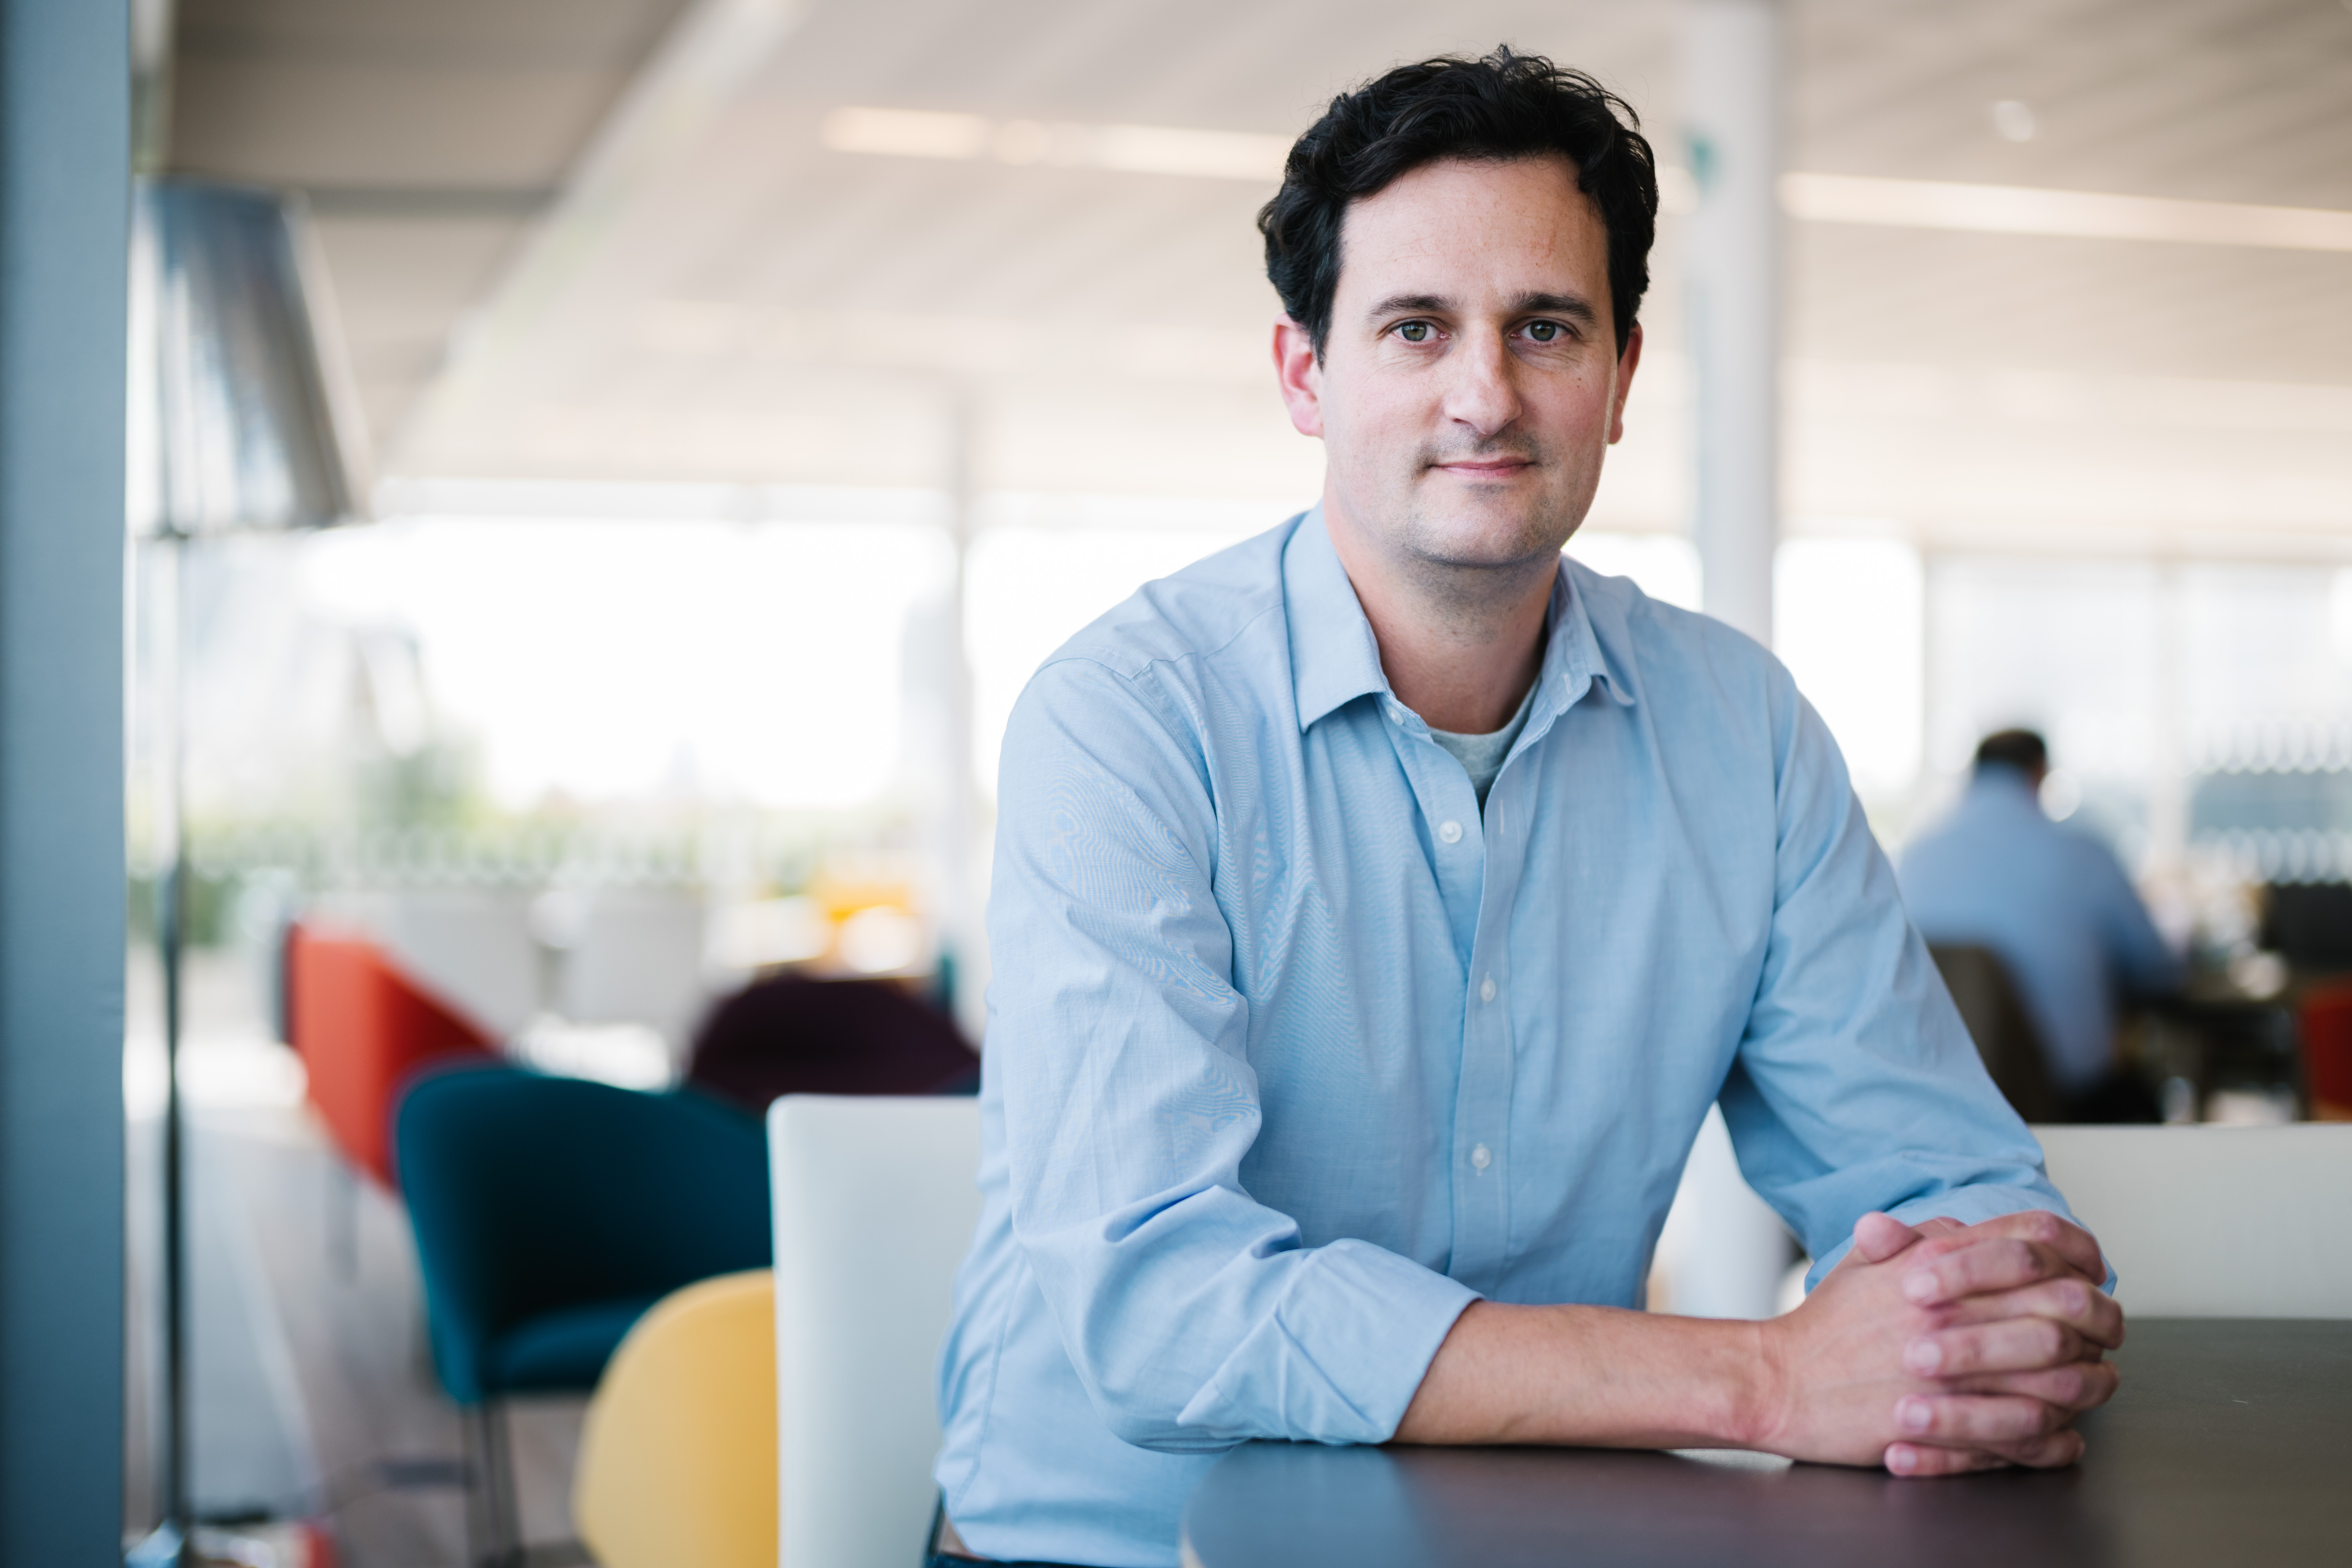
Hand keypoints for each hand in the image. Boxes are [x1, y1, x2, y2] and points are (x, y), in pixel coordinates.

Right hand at [1749, 1210, 2119, 1474]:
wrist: (1782, 1382)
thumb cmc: (1827, 1326)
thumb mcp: (1867, 1262)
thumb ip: (1924, 1238)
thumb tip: (1974, 1228)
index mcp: (1934, 1263)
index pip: (2033, 1241)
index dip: (2075, 1254)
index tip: (2086, 1273)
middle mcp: (1948, 1311)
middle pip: (2063, 1306)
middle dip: (2098, 1322)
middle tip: (2105, 1334)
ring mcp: (1949, 1370)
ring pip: (2058, 1376)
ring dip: (2088, 1382)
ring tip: (2093, 1385)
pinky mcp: (1945, 1425)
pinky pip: (2028, 1435)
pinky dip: (2056, 1438)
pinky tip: (2064, 1434)